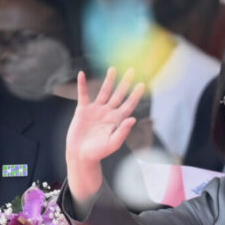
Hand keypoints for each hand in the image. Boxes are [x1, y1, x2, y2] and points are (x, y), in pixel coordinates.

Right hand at [66, 67, 144, 203]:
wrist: (81, 155)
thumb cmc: (99, 152)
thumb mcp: (113, 143)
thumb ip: (123, 131)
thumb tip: (133, 118)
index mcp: (118, 120)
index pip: (129, 104)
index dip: (135, 95)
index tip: (142, 84)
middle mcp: (108, 112)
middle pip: (119, 94)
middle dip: (125, 83)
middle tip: (132, 70)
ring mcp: (96, 110)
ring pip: (104, 92)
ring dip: (109, 80)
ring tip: (113, 68)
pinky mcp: (83, 110)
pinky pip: (83, 95)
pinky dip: (82, 85)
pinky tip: (82, 74)